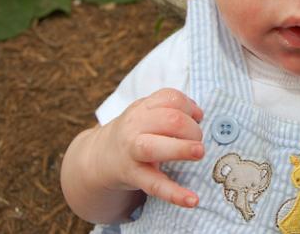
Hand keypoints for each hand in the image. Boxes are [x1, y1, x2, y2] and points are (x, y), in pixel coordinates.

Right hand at [91, 88, 204, 207]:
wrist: (100, 158)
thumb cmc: (135, 132)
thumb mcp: (147, 112)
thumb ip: (172, 108)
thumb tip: (198, 114)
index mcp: (143, 108)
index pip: (171, 98)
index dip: (190, 106)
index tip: (198, 118)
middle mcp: (135, 127)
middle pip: (169, 119)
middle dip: (192, 129)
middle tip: (198, 141)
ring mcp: (132, 152)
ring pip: (154, 148)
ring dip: (181, 149)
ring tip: (199, 152)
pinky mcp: (133, 176)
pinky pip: (154, 185)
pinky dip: (175, 194)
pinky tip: (193, 200)